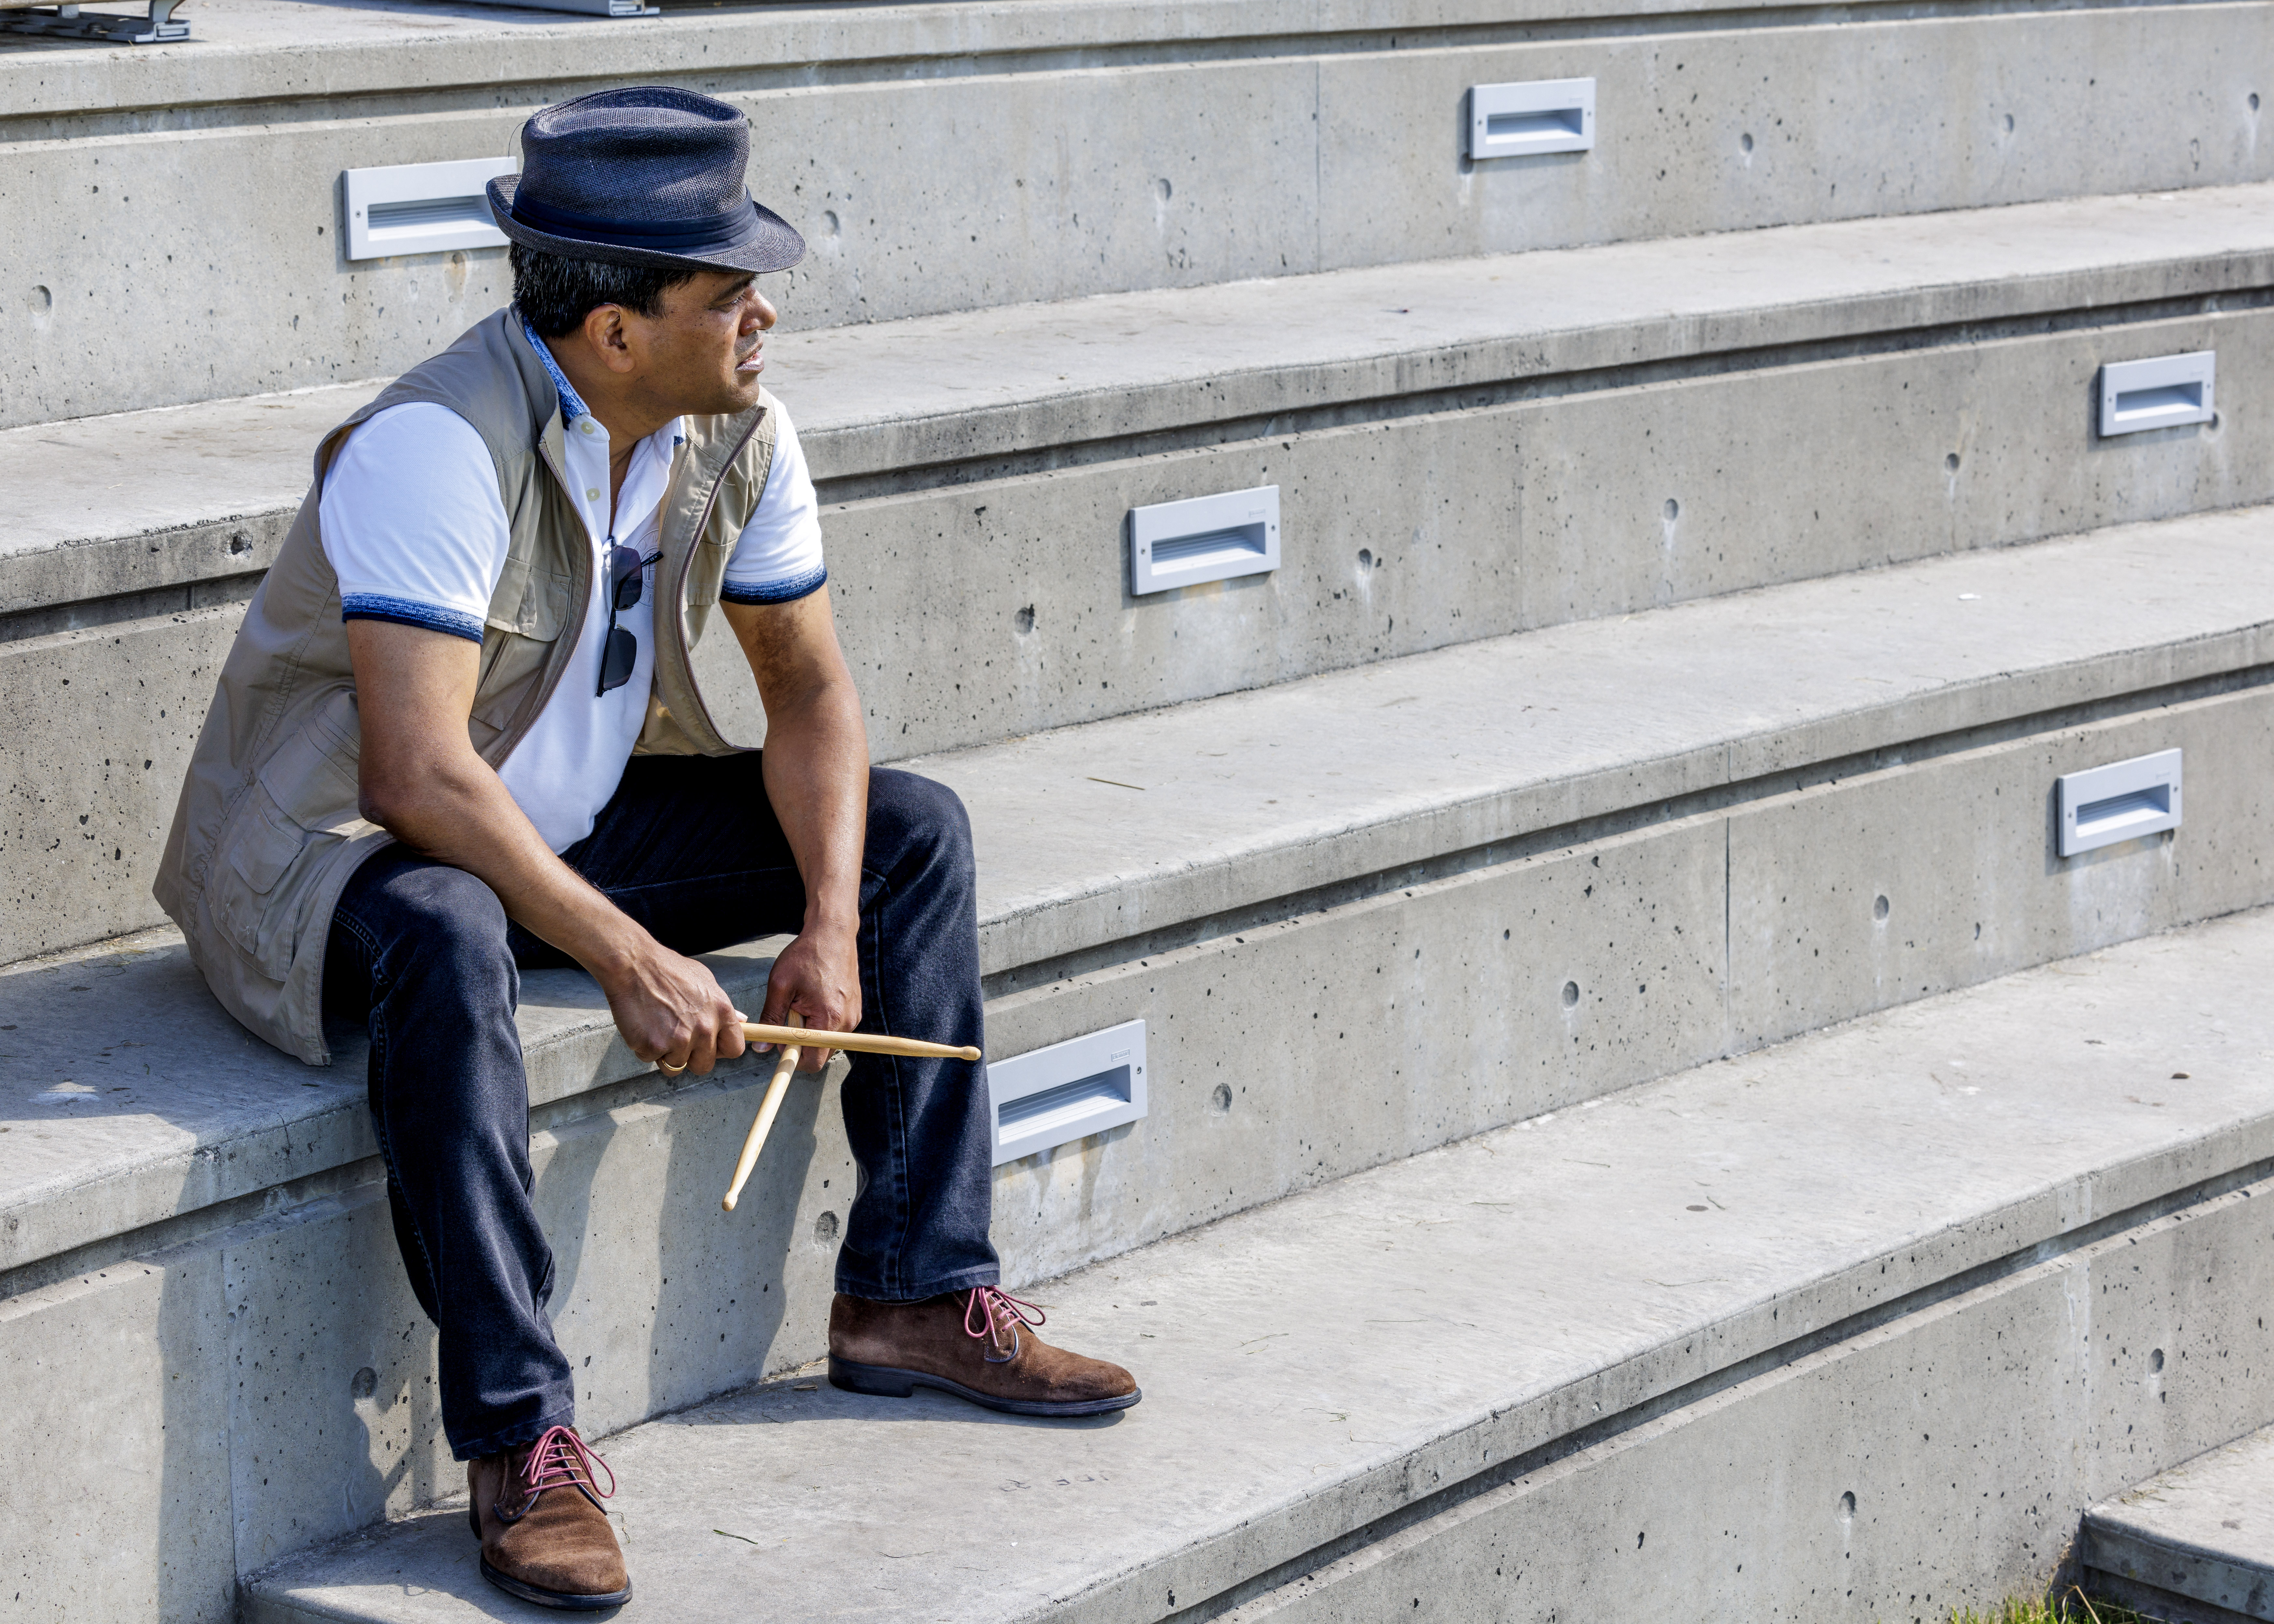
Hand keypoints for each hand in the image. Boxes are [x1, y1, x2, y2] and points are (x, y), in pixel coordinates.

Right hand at [597, 936, 745, 1076]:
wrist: (632, 964)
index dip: (721, 1051)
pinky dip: (645, 1048)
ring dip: (666, 1052)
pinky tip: (642, 1025)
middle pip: (705, 1065)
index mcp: (721, 1011)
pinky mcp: (653, 1046)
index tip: (710, 1046)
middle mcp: (704, 1029)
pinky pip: (651, 1059)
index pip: (735, 1049)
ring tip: (657, 1026)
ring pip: (676, 1065)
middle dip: (691, 1057)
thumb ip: (723, 1006)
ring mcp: (679, 1040)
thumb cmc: (667, 969)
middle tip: (676, 1038)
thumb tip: (742, 1021)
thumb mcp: (705, 981)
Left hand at [760, 923, 859, 1071]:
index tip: (781, 1045)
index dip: (793, 1058)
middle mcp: (846, 1022)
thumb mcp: (780, 985)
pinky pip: (835, 1029)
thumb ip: (771, 1018)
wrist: (833, 933)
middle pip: (820, 1054)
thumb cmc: (807, 955)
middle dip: (802, 1044)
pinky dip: (822, 1023)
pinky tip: (815, 1000)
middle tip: (790, 1018)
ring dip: (812, 1032)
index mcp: (828, 1018)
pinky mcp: (854, 1010)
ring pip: (827, 1042)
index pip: (812, 1061)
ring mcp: (853, 1016)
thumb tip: (761, 1046)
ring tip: (803, 1005)